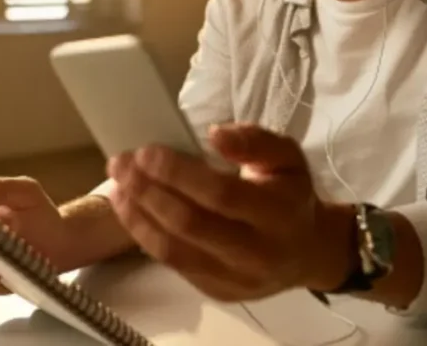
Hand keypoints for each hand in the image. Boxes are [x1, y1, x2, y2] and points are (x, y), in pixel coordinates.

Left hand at [106, 123, 355, 301]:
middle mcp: (257, 253)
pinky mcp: (216, 291)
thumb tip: (215, 135)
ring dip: (138, 214)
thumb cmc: (291, 196)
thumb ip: (255, 141)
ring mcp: (235, 279)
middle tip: (121, 163)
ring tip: (118, 184)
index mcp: (279, 214)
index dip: (179, 173)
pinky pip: (173, 264)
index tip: (147, 151)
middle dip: (148, 191)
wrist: (308, 252)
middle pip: (190, 224)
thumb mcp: (287, 157)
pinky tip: (130, 209)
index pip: (221, 195)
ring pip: (174, 249)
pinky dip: (145, 234)